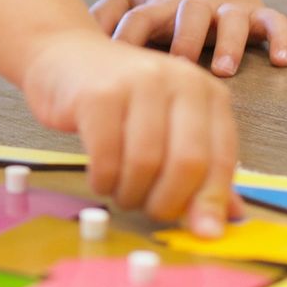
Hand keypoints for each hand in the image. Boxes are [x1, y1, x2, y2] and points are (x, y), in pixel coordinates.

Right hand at [21, 29, 239, 233]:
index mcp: (205, 92)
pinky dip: (104, 180)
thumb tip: (220, 222)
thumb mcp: (169, 125)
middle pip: (187, 162)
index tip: (203, 233)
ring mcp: (137, 82)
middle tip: (150, 211)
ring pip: (146, 163)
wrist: (65, 53)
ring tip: (122, 192)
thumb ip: (198, 170)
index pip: (220, 157)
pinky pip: (107, 156)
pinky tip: (100, 179)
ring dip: (132, 193)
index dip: (211, 201)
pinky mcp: (97, 94)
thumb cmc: (120, 96)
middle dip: (167, 202)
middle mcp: (178, 79)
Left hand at [92, 0, 286, 76]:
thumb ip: (103, 15)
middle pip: (190, 15)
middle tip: (180, 65)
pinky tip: (283, 60)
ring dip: (229, 44)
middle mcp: (194, 3)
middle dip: (185, 39)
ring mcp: (227, 6)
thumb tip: (68, 37)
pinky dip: (282, 38)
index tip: (118, 62)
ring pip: (232, 21)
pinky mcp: (256, 10)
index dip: (129, 37)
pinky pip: (275, 21)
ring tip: (224, 69)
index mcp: (159, 3)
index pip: (140, 18)